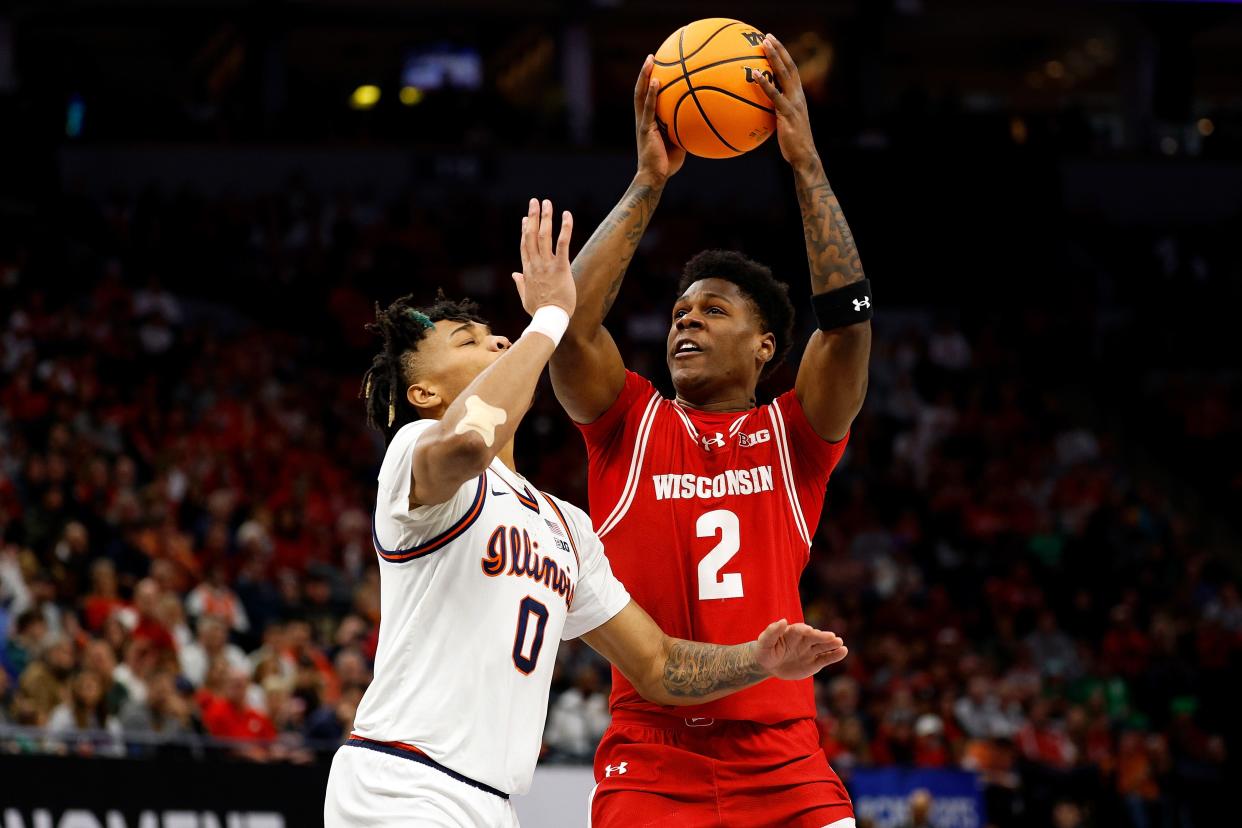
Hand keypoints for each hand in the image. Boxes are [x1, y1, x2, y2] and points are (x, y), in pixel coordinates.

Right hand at [512, 197, 575, 315]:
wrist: (549, 319)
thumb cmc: (540, 311)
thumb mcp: (525, 298)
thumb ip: (520, 284)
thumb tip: (514, 274)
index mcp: (527, 270)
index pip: (525, 245)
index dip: (525, 230)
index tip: (526, 218)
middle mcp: (535, 264)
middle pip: (531, 235)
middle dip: (533, 216)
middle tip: (535, 201)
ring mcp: (547, 264)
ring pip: (544, 235)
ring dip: (546, 217)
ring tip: (547, 202)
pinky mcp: (560, 267)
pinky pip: (562, 243)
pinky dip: (565, 228)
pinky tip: (567, 215)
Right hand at [635, 55, 685, 181]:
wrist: (654, 177)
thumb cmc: (667, 163)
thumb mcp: (680, 142)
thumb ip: (685, 128)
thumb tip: (703, 119)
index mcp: (649, 121)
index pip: (647, 97)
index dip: (649, 82)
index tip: (656, 67)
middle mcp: (643, 118)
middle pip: (641, 90)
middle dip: (645, 73)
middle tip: (651, 56)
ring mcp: (643, 122)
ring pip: (641, 94)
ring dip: (644, 76)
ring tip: (650, 60)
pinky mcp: (645, 129)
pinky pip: (649, 108)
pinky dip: (652, 94)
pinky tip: (656, 81)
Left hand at [750, 34, 816, 165]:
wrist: (804, 156)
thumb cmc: (792, 144)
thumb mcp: (784, 124)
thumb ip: (775, 113)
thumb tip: (759, 110)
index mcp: (798, 97)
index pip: (792, 71)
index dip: (783, 56)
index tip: (774, 43)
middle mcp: (798, 96)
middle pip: (790, 67)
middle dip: (779, 50)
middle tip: (767, 36)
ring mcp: (794, 103)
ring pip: (784, 75)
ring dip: (774, 58)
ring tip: (763, 45)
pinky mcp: (787, 113)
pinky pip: (774, 95)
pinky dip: (765, 83)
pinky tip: (754, 74)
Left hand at [754, 619, 846, 679]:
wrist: (769, 664)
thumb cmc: (765, 650)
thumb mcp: (764, 642)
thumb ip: (772, 632)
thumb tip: (783, 621)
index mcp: (791, 632)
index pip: (799, 630)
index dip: (804, 630)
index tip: (809, 630)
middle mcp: (804, 639)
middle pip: (814, 637)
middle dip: (822, 637)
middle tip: (832, 636)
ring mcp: (810, 650)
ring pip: (823, 646)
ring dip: (832, 644)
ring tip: (840, 643)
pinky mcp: (815, 662)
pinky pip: (826, 658)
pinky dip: (835, 655)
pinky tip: (843, 651)